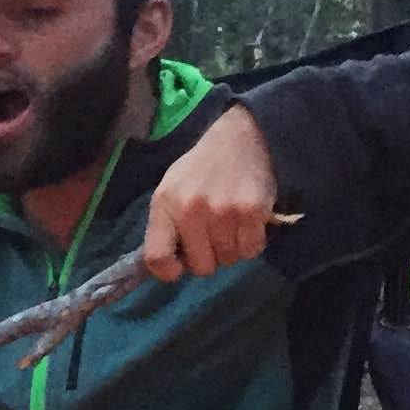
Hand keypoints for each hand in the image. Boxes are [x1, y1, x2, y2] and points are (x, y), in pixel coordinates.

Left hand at [142, 104, 279, 281]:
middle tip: (215, 235)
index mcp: (164, 204)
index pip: (156, 258)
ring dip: (233, 248)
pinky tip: (248, 222)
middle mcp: (190, 209)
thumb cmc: (202, 170)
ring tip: (232, 223)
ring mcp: (222, 210)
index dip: (169, 271)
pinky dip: (253, 241)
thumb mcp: (171, 190)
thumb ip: (167, 226)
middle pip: (202, 267)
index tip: (181, 265)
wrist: (240, 138)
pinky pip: (252, 249)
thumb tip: (170, 267)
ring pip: (229, 259)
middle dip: (210, 257)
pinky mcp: (251, 210)